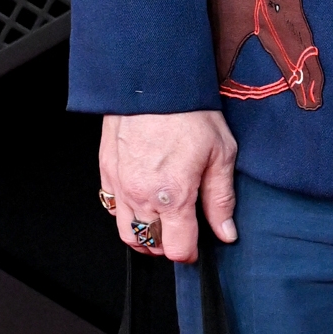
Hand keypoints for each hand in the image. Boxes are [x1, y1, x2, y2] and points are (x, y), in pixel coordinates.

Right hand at [98, 110, 236, 263]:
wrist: (154, 81)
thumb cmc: (189, 112)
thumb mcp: (220, 154)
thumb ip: (221, 199)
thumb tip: (226, 233)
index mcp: (173, 196)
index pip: (176, 250)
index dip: (189, 252)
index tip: (196, 244)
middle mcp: (141, 195)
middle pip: (149, 245)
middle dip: (167, 244)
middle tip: (182, 230)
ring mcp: (119, 184)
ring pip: (126, 231)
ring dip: (144, 233)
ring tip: (161, 220)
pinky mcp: (106, 169)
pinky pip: (111, 206)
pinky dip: (126, 212)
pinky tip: (142, 199)